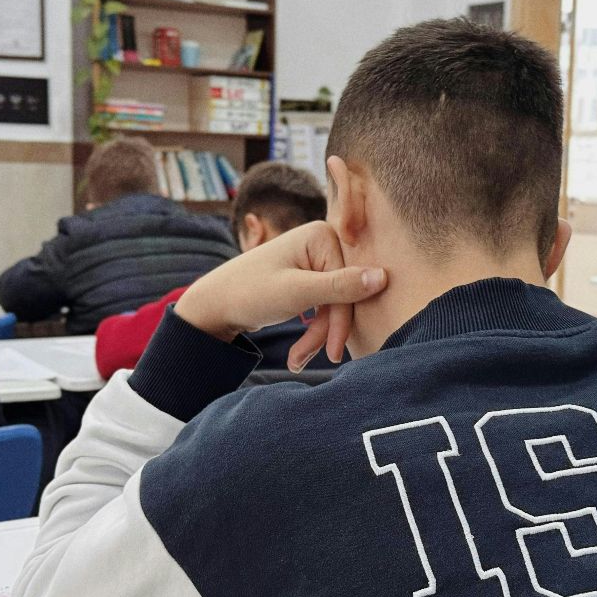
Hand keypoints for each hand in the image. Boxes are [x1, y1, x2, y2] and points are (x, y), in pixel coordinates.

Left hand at [174, 221, 386, 368]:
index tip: (332, 353)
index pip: (348, 284)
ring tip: (296, 361)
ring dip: (316, 336)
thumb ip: (340, 287)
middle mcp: (321, 241)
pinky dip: (312, 330)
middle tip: (302, 361)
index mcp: (322, 235)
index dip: (340, 321)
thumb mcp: (296, 293)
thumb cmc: (249, 293)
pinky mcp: (308, 276)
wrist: (213, 304)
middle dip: (324, 332)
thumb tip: (383, 277)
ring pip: (333, 305)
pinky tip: (299, 352)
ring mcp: (315, 259)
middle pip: (342, 295)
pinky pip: (323, 305)